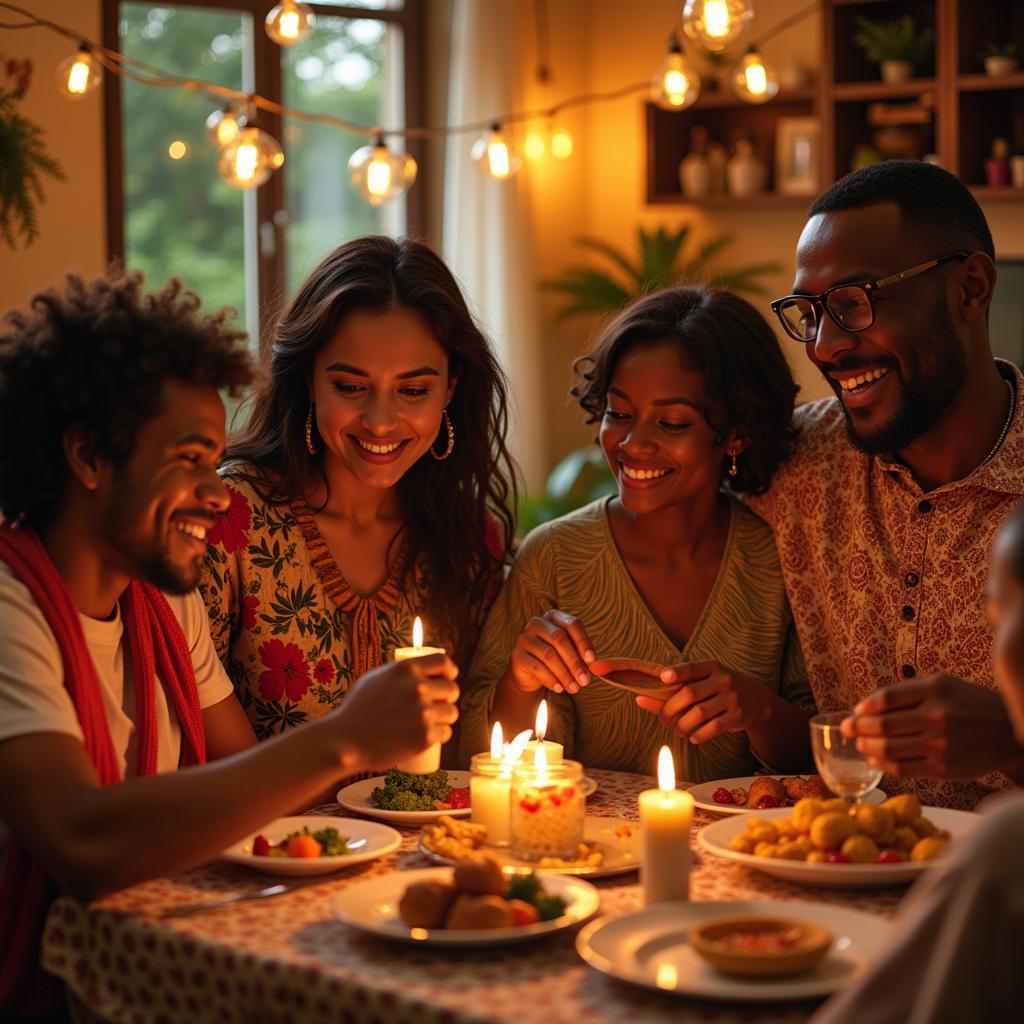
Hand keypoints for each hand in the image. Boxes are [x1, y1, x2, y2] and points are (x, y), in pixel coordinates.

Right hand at [335, 654, 459, 771]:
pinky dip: (441, 736)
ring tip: (434, 723)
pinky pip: (446, 733)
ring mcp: (423, 712)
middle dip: (448, 698)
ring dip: (446, 718)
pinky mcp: (425, 736)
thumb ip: (398, 673)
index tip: (448, 679)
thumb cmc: (356, 710)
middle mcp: (418, 688)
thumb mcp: (374, 678)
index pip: (443, 662)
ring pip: (451, 713)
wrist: (344, 741)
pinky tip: (433, 737)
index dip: (449, 671)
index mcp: (406, 669)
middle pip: (452, 689)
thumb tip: (419, 670)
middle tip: (439, 706)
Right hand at [503, 610, 594, 695]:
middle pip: (559, 638)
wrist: (530, 674)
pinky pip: (536, 667)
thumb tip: (593, 666)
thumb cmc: (556, 660)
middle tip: (585, 680)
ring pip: (548, 654)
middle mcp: (538, 623)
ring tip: (574, 688)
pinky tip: (560, 688)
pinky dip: (551, 679)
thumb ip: (582, 656)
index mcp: (554, 617)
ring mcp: (525, 638)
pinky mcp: (517, 655)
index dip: (583, 641)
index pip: (572, 624)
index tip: (592, 660)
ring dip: (564, 674)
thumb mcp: (570, 654)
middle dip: (575, 661)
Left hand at [635, 661, 769, 743]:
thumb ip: (673, 690)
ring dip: (683, 725)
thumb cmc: (718, 689)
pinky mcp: (738, 716)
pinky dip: (699, 735)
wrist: (757, 699)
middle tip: (663, 720)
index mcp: (712, 667)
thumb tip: (639, 698)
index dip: (676, 672)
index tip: (662, 678)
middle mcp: (723, 679)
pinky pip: (714, 727)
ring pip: (700, 713)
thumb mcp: (703, 683)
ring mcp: (732, 697)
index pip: (691, 668)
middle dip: (671, 709)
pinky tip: (693, 737)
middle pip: (690, 693)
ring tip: (677, 730)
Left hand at [841, 673, 1019, 778]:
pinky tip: (875, 759)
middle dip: (857, 728)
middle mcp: (939, 716)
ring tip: (860, 744)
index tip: (854, 712)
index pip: (886, 699)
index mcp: (936, 690)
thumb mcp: (942, 684)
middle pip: (883, 725)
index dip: (864, 708)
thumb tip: (865, 707)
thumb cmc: (967, 703)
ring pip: (888, 749)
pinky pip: (902, 769)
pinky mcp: (944, 769)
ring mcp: (942, 745)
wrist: (1007, 731)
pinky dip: (882, 764)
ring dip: (867, 747)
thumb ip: (907, 693)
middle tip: (847, 729)